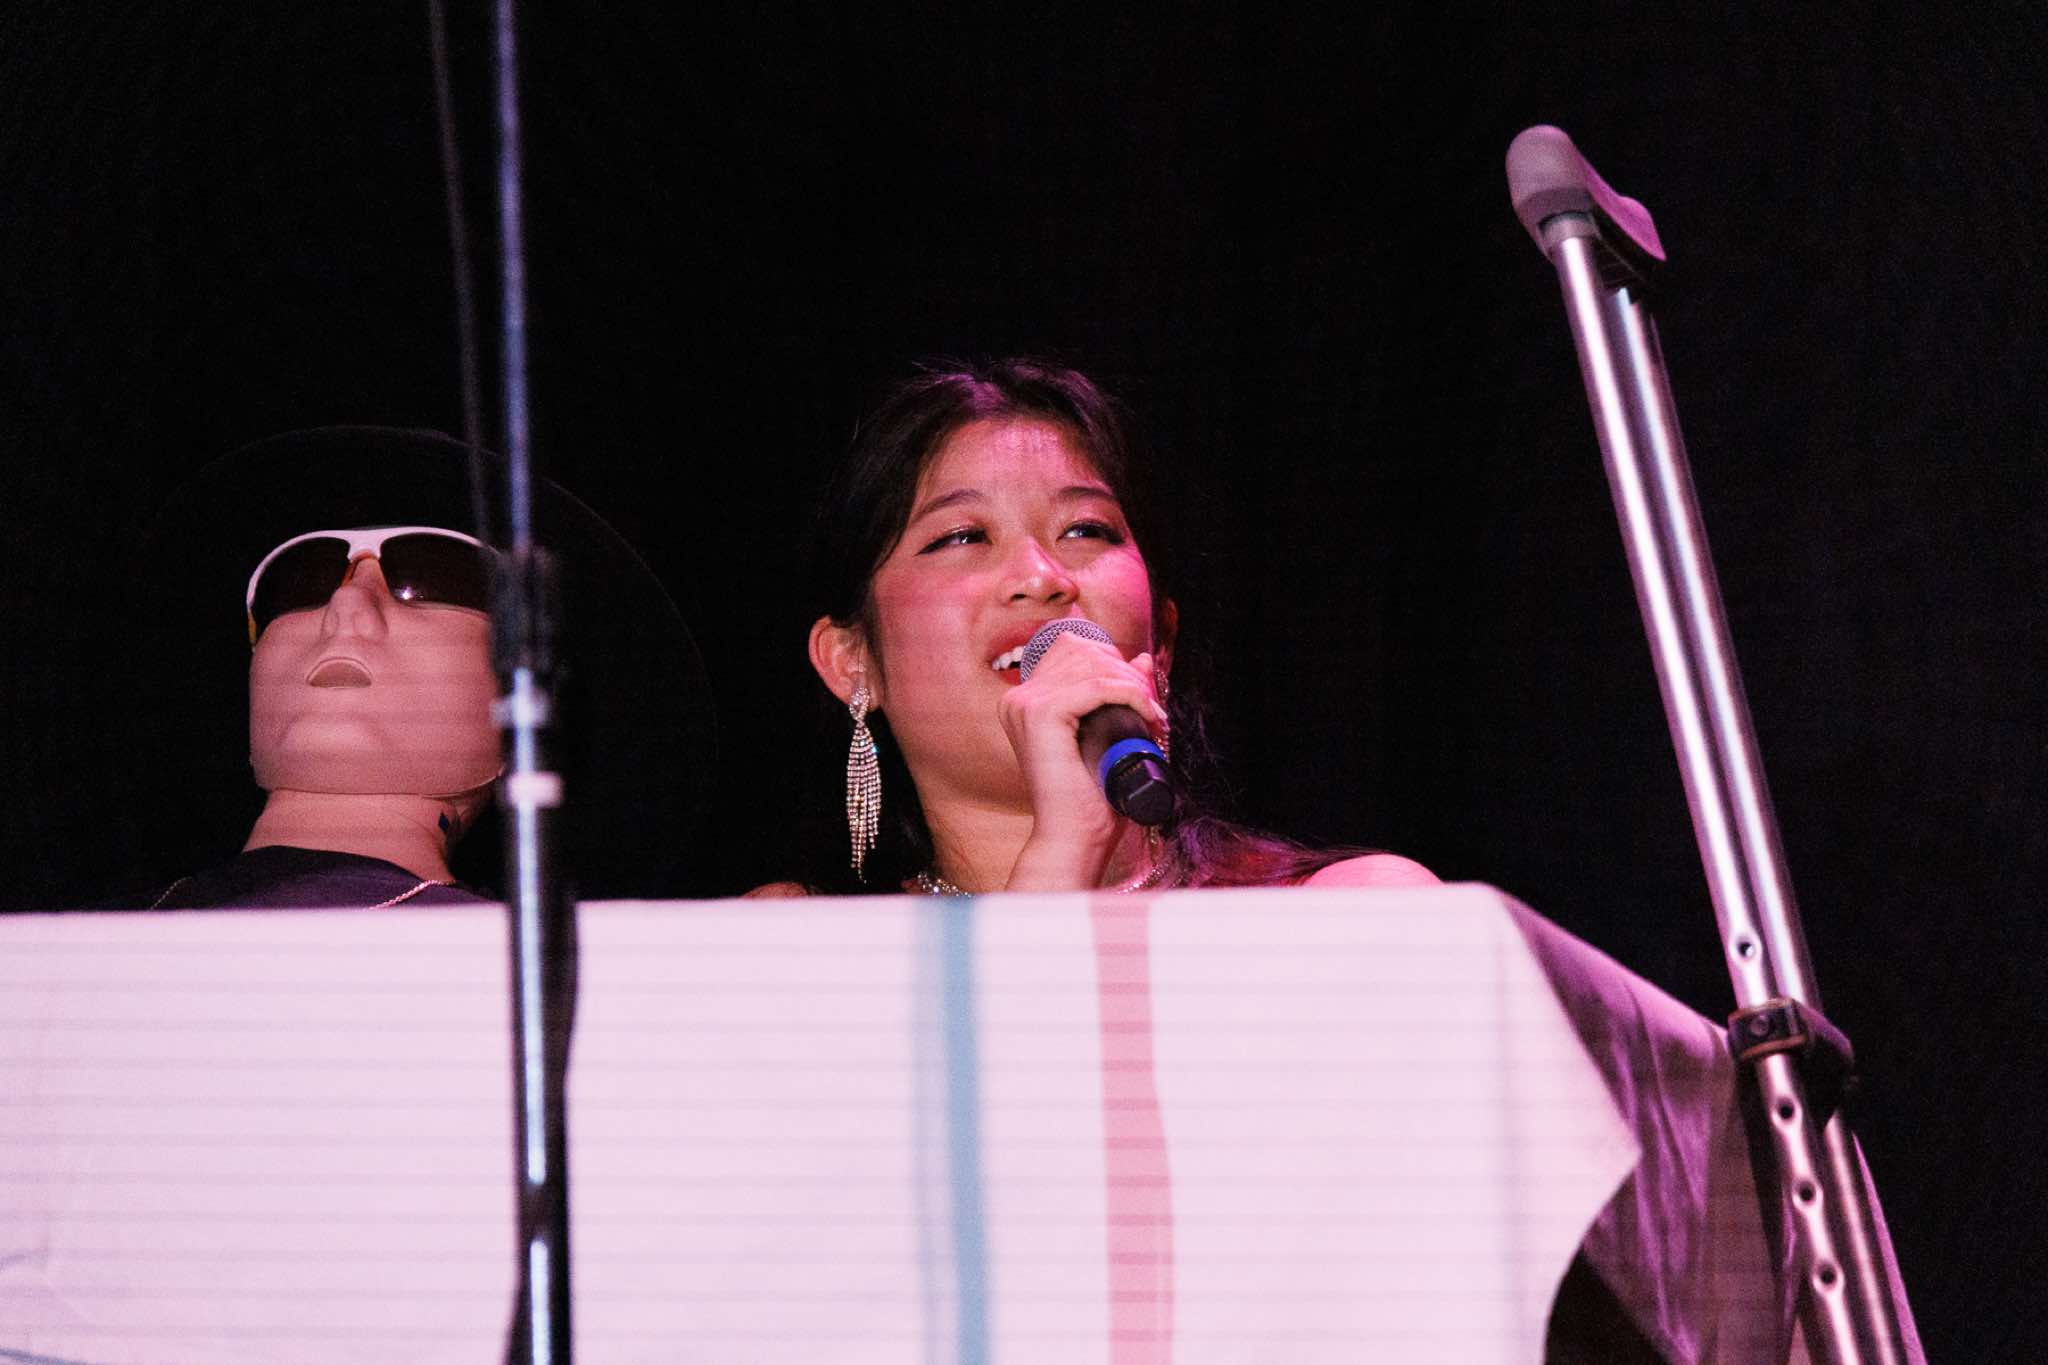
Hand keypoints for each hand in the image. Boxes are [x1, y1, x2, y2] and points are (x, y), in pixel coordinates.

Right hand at [996, 630, 1167, 889]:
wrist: (1075, 838)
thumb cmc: (1091, 795)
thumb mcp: (1108, 732)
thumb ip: (1119, 692)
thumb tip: (1144, 659)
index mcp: (1023, 701)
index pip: (1071, 647)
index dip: (1112, 660)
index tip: (1140, 692)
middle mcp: (1017, 698)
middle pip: (1082, 650)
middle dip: (1126, 672)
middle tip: (1152, 707)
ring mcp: (1025, 704)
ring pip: (1093, 665)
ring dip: (1132, 685)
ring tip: (1152, 715)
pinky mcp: (1041, 715)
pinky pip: (1098, 686)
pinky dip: (1131, 695)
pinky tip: (1148, 715)